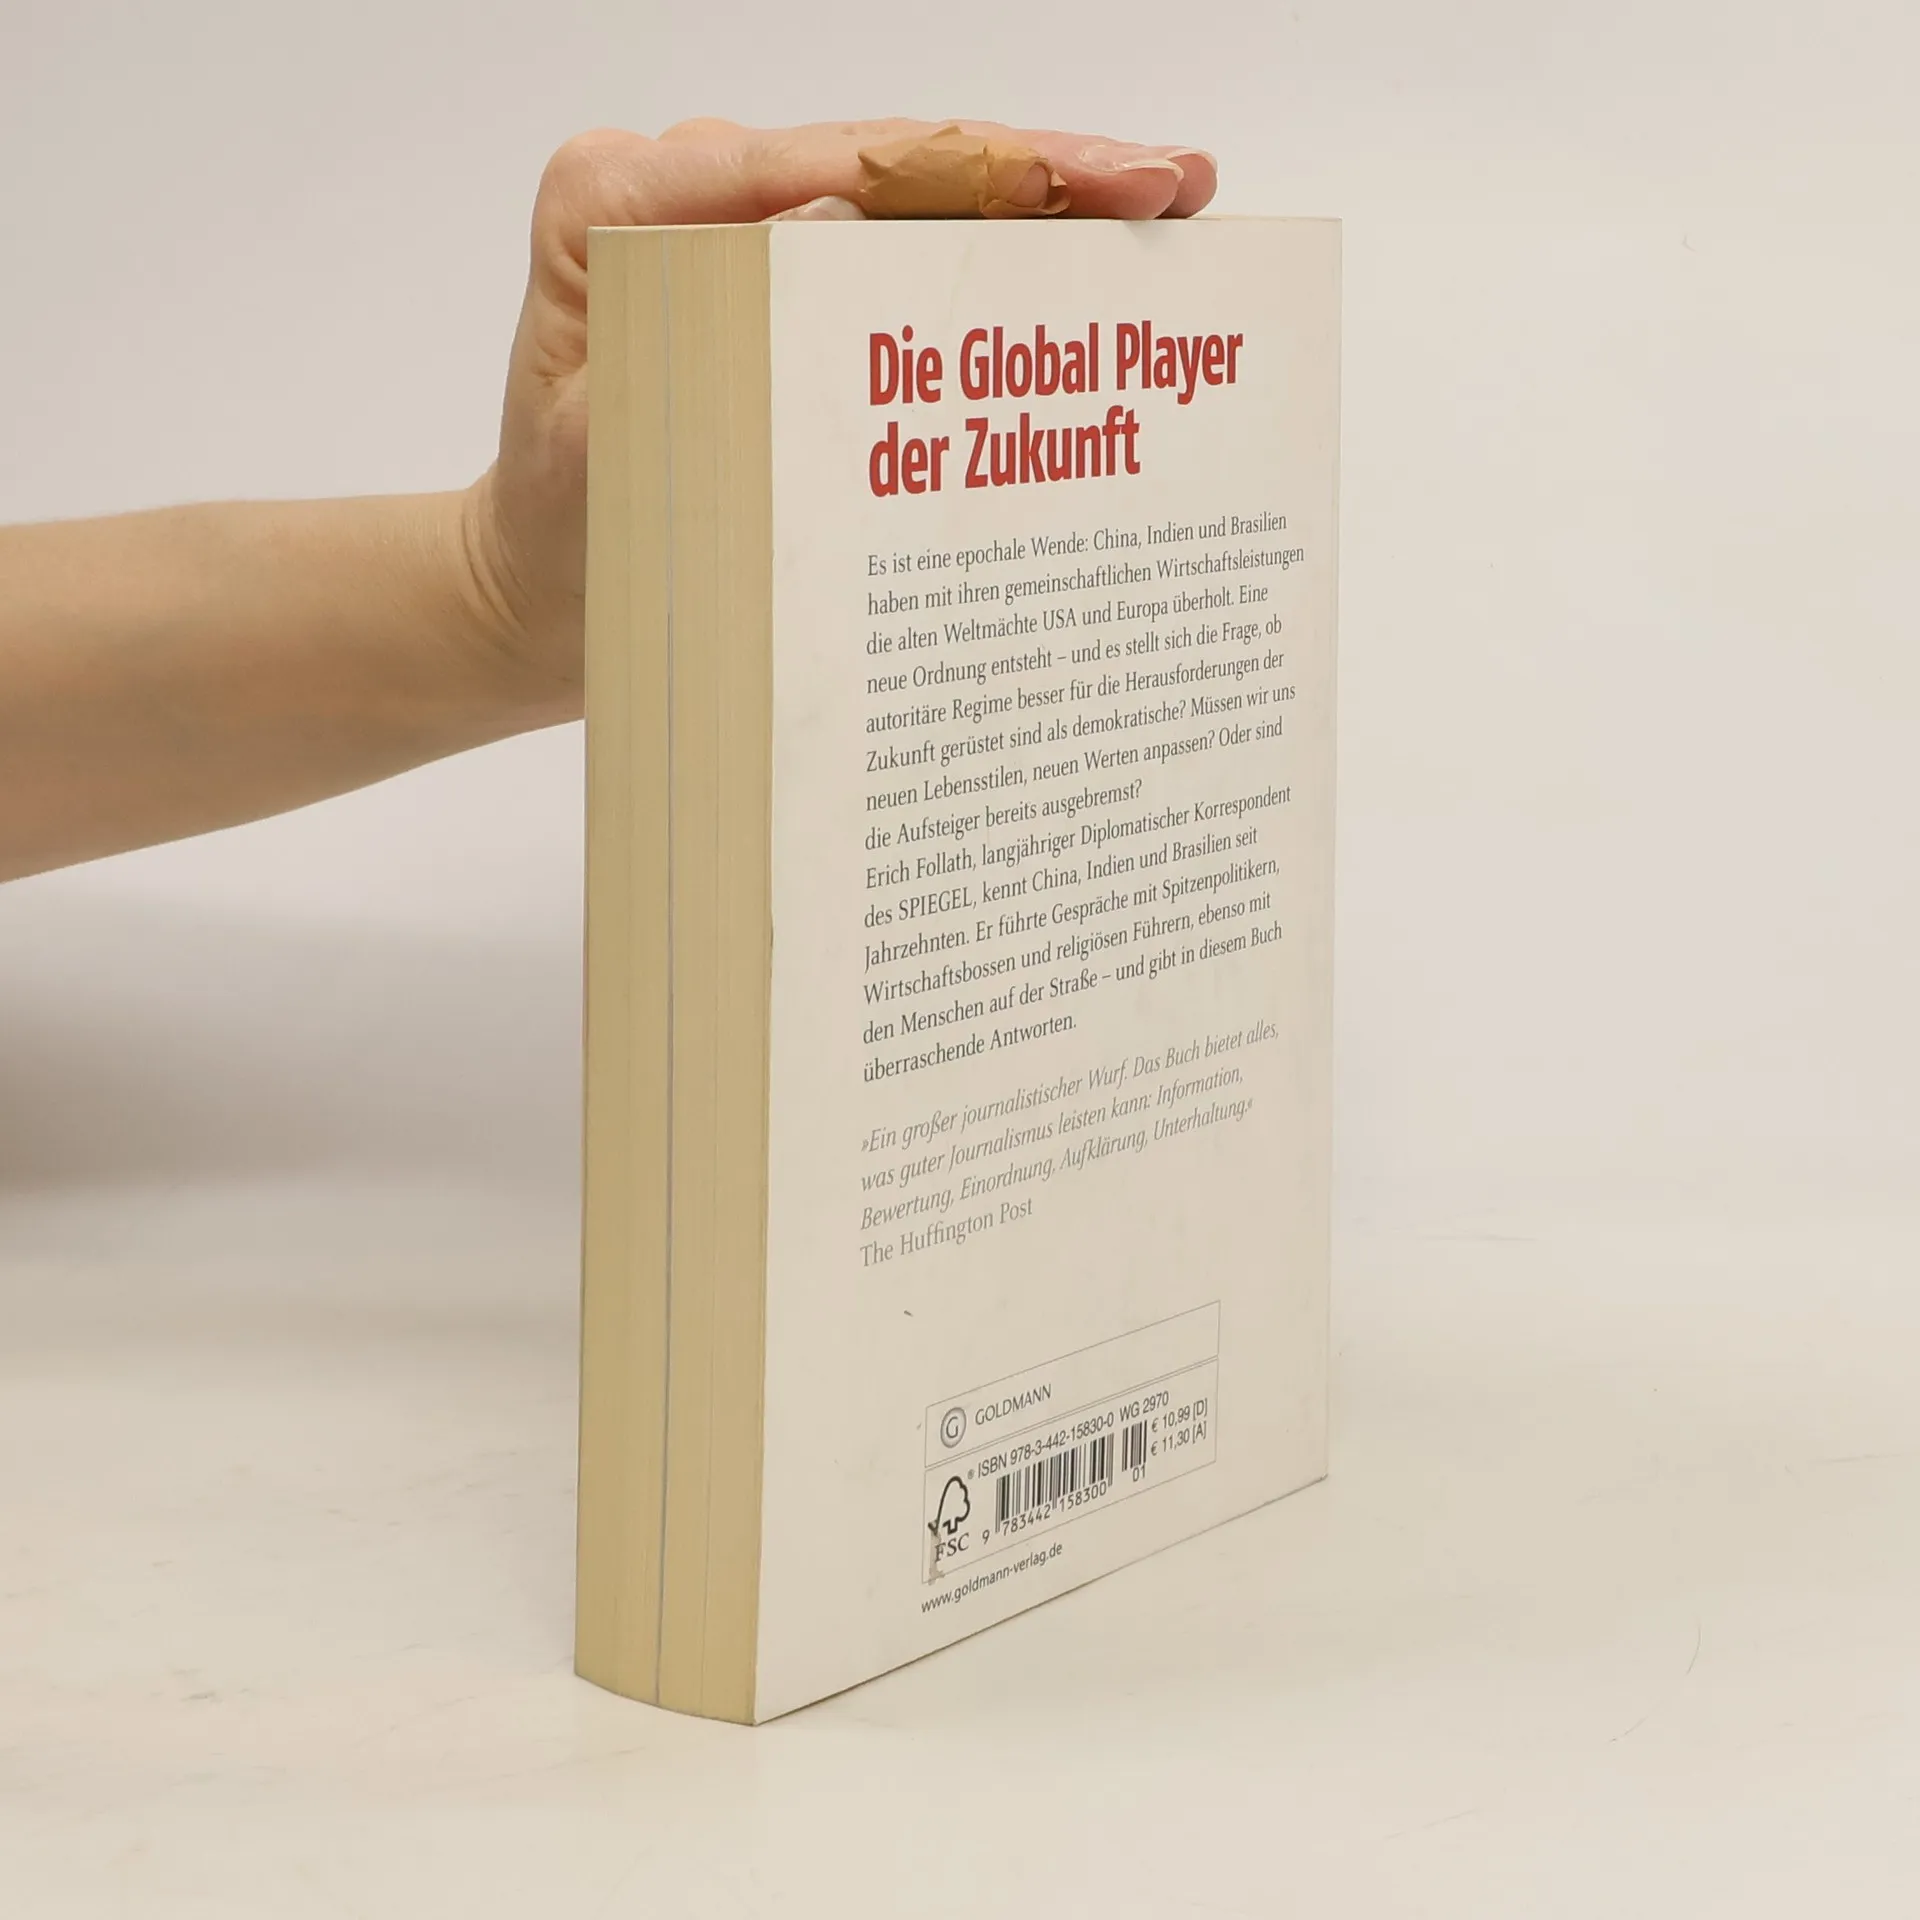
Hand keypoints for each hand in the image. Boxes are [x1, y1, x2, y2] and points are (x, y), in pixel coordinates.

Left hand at [460, 120, 1218, 716]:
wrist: (547, 596)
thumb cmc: (572, 542)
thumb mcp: (617, 455)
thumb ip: (703, 342)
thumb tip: (840, 218)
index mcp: (625, 203)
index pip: (836, 166)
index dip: (984, 169)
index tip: (1107, 183)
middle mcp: (685, 193)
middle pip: (890, 162)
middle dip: (1039, 172)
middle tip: (1172, 188)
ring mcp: (736, 229)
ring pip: (909, 196)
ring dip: (1033, 205)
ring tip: (1158, 209)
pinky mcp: (775, 278)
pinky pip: (893, 255)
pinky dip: (988, 259)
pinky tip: (1078, 256)